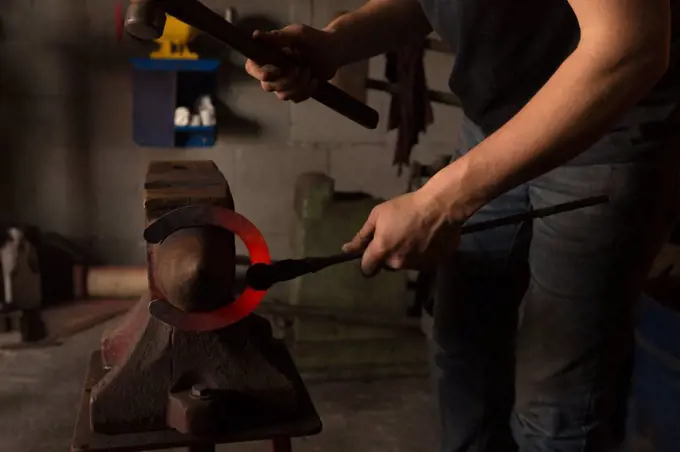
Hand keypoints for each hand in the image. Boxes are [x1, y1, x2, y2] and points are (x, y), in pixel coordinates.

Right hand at [244, 25, 341, 102]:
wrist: (333, 52)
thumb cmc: (314, 39)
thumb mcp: (297, 35)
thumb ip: (277, 37)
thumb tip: (256, 36)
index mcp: (268, 55)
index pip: (252, 68)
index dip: (262, 73)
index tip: (278, 70)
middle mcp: (272, 70)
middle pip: (267, 86)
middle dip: (287, 80)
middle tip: (301, 68)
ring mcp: (283, 83)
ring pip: (282, 95)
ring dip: (299, 85)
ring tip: (309, 71)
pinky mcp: (295, 92)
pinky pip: (295, 98)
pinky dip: (307, 90)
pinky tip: (314, 80)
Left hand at [342, 190, 461, 275]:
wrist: (441, 206)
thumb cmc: (406, 207)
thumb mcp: (378, 215)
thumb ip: (361, 236)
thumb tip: (346, 250)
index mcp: (382, 251)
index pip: (367, 270)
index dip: (367, 262)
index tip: (372, 252)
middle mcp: (398, 263)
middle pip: (387, 266)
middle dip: (389, 255)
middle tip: (397, 235)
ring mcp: (417, 265)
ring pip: (405, 264)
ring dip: (406, 254)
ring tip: (415, 235)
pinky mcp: (433, 265)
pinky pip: (423, 263)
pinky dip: (422, 254)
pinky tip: (427, 239)